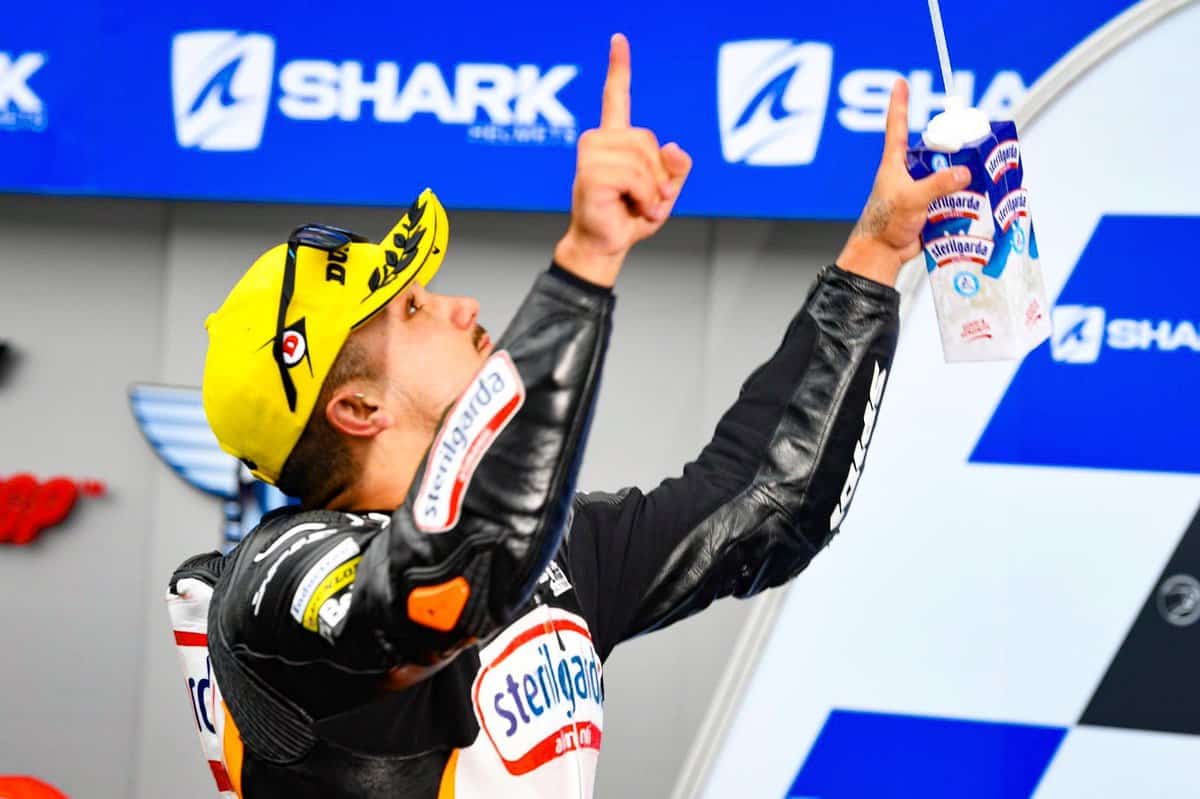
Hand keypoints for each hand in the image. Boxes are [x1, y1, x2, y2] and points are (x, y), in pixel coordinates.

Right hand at [554, 34, 692, 286]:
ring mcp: (591, 155)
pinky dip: (645, 198)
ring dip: (652, 191)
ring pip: (643, 160)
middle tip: (648, 200)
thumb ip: (676, 168)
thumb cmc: (628, 218)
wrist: (605, 246)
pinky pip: (636, 177)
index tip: (619, 39)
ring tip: (639, 206)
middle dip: (658, 175)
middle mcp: (598, 141)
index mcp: (614, 140)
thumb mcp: (665, 192)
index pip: (616, 97)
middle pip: (648, 140)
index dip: (619, 68)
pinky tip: (632, 207)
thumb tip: (674, 147)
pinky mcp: (590, 173)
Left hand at [837, 79, 970, 286]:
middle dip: (954, 147)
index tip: (899, 82)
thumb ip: (938, 184)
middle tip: (975, 143)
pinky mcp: (930, 207)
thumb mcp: (911, 198)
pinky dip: (964, 198)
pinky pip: (951, 197)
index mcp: (896, 163)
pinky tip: (979, 198)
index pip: (896, 126)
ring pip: (947, 174)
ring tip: (983, 174)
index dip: (899, 103)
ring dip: (963, 177)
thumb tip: (963, 172)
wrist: (883, 254)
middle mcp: (908, 173)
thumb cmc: (884, 223)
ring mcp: (920, 190)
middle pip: (936, 150)